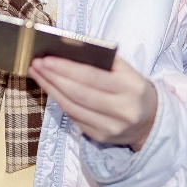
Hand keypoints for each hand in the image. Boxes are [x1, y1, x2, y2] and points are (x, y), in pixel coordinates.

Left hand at [29, 55, 156, 150]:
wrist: (150, 121)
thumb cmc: (132, 88)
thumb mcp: (126, 71)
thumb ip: (103, 60)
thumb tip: (69, 48)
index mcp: (131, 87)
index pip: (93, 77)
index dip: (67, 69)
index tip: (47, 59)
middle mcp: (123, 110)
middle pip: (79, 93)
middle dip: (54, 78)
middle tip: (36, 64)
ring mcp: (111, 127)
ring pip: (73, 108)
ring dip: (51, 89)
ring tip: (37, 74)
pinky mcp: (100, 137)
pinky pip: (74, 117)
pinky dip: (59, 101)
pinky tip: (49, 89)